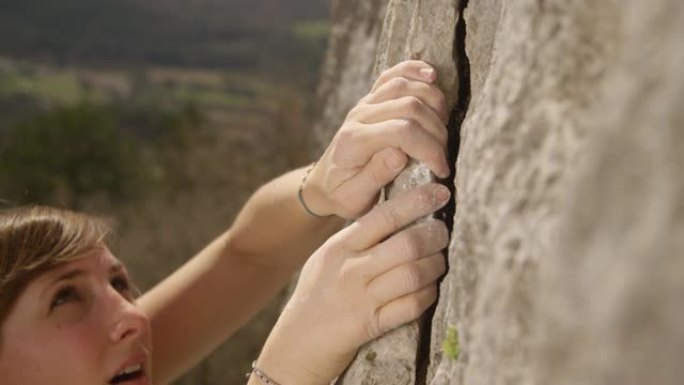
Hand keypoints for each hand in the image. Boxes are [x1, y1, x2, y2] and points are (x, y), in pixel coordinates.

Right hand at [255, 183, 450, 384]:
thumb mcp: (327, 259)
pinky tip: (430, 289)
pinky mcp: (369, 325)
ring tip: (440, 261)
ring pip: (413, 274)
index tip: (439, 192)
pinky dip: (427, 295)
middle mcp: (350, 269)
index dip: (416, 201)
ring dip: (435, 266)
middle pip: (406, 243)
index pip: (383, 216)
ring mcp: (360, 298)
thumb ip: (357, 240)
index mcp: (340, 246)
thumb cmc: (317, 295)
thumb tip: (398, 216)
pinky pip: (411, 306)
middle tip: (443, 232)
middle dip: (434, 235)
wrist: (295, 343)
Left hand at [303, 60, 449, 218]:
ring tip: (443, 127)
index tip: (442, 169)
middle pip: (409, 106)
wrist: (326, 183)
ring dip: (433, 102)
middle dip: (436, 130)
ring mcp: (365, 104)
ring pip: (404, 86)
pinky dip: (414, 70)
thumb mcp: (355, 197)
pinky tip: (432, 75)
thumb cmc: (343, 193)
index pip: (402, 132)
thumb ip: (376, 176)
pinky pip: (393, 75)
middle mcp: (359, 116)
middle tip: (444, 154)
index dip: (429, 149)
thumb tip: (399, 155)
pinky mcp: (371, 98)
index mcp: (354, 141)